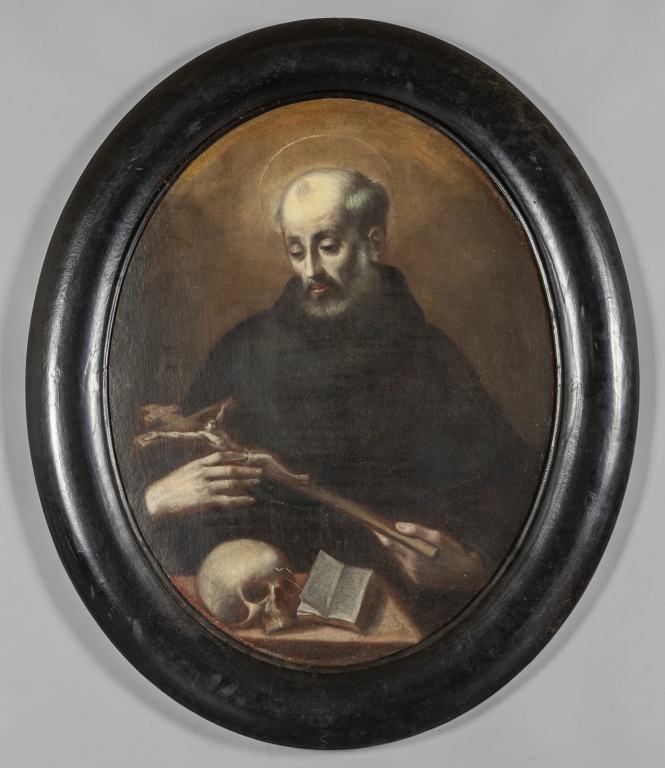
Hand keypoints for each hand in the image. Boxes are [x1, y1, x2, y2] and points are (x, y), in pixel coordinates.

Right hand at [144, 452, 261, 516]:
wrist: (157, 498)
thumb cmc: (170, 487)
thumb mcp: (184, 472)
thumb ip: (199, 469)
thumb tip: (213, 470)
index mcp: (197, 464)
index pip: (220, 456)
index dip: (235, 456)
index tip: (245, 457)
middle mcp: (203, 473)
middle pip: (230, 469)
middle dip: (246, 470)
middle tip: (258, 470)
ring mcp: (205, 486)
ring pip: (231, 483)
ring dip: (246, 482)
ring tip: (256, 482)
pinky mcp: (205, 499)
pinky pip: (228, 499)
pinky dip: (241, 499)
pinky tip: (250, 499)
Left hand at [375, 522, 486, 591]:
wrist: (467, 574)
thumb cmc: (453, 551)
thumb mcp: (438, 536)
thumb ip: (417, 530)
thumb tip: (398, 526)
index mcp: (414, 553)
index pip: (390, 542)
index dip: (381, 534)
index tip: (373, 526)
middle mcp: (411, 565)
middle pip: (393, 550)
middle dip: (386, 539)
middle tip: (379, 529)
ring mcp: (414, 574)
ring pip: (399, 558)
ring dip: (396, 549)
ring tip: (392, 537)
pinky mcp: (418, 580)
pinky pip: (406, 566)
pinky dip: (404, 558)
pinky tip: (407, 551)